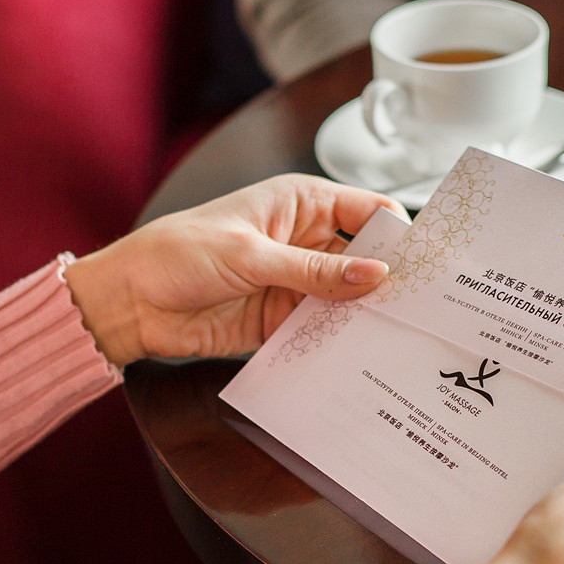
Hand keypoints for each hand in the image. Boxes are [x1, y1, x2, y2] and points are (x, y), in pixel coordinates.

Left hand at [61, 175, 404, 367]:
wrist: (129, 302)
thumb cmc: (177, 254)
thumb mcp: (251, 255)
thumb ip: (315, 270)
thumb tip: (375, 274)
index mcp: (301, 204)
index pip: (369, 211)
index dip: (402, 233)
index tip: (434, 261)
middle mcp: (305, 242)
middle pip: (366, 260)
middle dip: (393, 282)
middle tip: (429, 307)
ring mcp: (295, 284)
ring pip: (348, 301)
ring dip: (368, 318)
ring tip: (405, 339)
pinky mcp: (281, 322)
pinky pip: (322, 333)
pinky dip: (340, 344)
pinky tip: (364, 358)